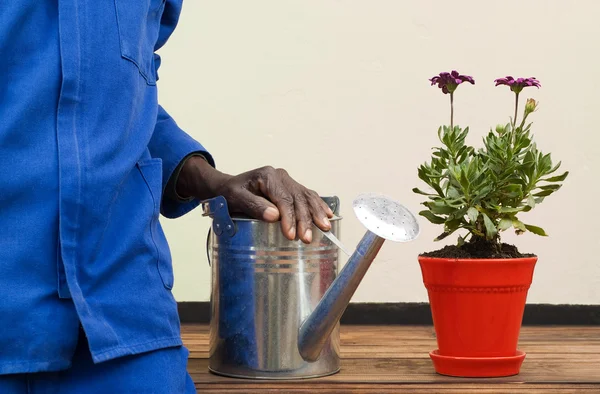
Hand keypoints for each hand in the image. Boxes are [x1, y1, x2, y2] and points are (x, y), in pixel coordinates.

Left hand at [176, 157, 333, 242]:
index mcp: (268, 175)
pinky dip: (318, 206)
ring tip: (325, 228)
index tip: (291, 235)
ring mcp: (287, 181)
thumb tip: (274, 216)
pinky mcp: (291, 188)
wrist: (226, 188)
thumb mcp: (235, 198)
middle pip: (298, 198)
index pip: (283, 198)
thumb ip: (253, 205)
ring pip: (306, 196)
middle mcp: (280, 176)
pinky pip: (308, 196)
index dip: (289, 217)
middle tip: (306, 238)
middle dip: (305, 219)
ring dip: (316, 213)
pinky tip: (328, 215)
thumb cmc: (229, 194)